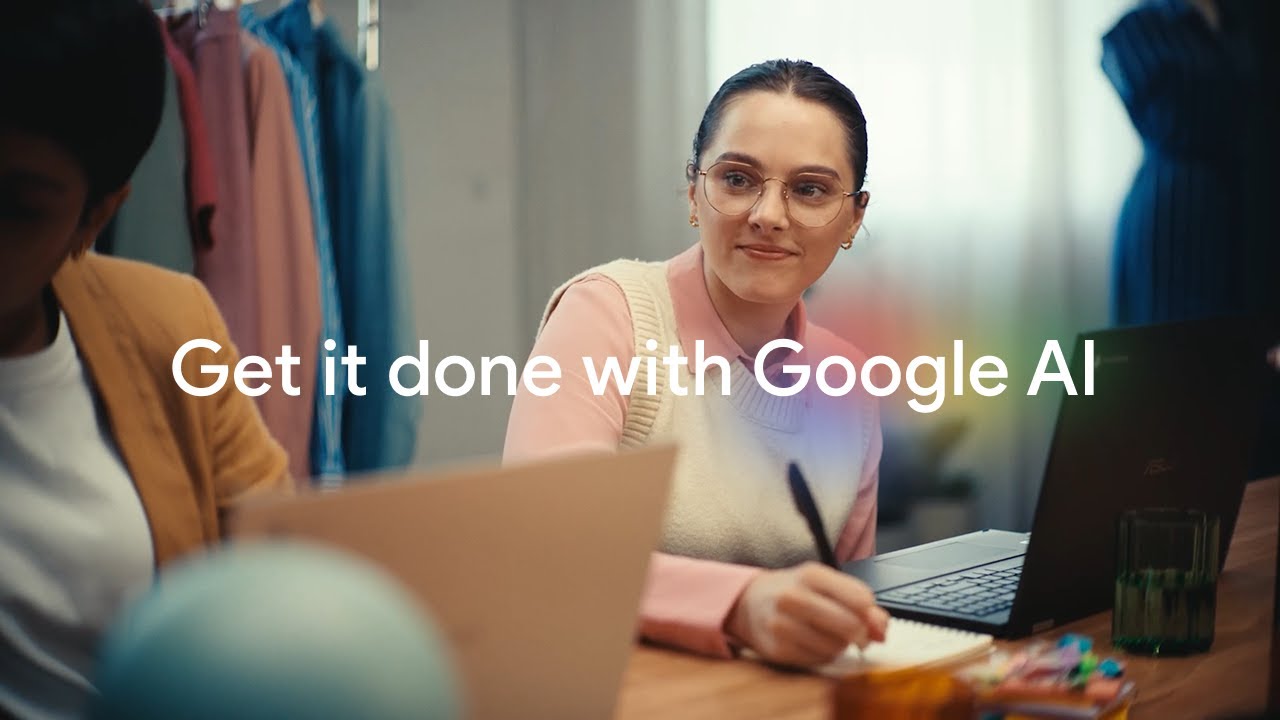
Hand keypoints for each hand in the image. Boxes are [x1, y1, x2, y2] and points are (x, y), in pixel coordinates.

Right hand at [725, 561, 889, 667]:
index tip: (866, 614)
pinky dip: (823, 655)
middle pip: (849, 625)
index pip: (860, 598)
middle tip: (857, 633)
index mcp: (811, 574)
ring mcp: (782, 625)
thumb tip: (882, 629)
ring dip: (840, 645)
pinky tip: (813, 643)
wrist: (749, 603)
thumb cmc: (794, 591)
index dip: (870, 612)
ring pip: (835, 646)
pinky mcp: (778, 649)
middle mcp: (793, 597)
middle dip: (860, 633)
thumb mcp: (824, 584)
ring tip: (829, 634)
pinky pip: (818, 660)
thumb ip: (859, 601)